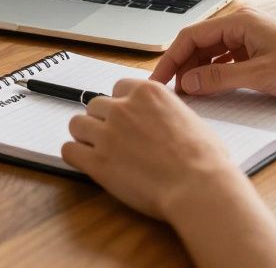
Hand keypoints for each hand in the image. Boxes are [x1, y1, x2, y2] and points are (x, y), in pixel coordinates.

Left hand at [62, 78, 241, 220]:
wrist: (199, 186)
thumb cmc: (205, 159)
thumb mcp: (188, 119)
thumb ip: (164, 112)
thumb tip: (160, 120)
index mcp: (147, 93)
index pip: (118, 88)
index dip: (121, 106)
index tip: (126, 120)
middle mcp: (123, 108)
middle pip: (95, 105)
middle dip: (102, 121)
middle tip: (115, 140)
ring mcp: (107, 133)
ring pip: (77, 124)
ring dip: (86, 136)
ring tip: (99, 151)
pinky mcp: (97, 161)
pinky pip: (69, 150)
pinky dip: (76, 156)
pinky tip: (87, 164)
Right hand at [150, 7, 275, 99]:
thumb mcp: (258, 76)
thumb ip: (218, 79)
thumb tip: (186, 84)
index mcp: (239, 21)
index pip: (190, 36)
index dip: (171, 59)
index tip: (159, 81)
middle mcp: (240, 24)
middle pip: (197, 44)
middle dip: (182, 67)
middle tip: (171, 91)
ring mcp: (248, 37)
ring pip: (209, 53)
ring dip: (197, 72)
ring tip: (188, 93)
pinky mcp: (255, 51)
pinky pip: (223, 60)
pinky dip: (213, 74)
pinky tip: (209, 89)